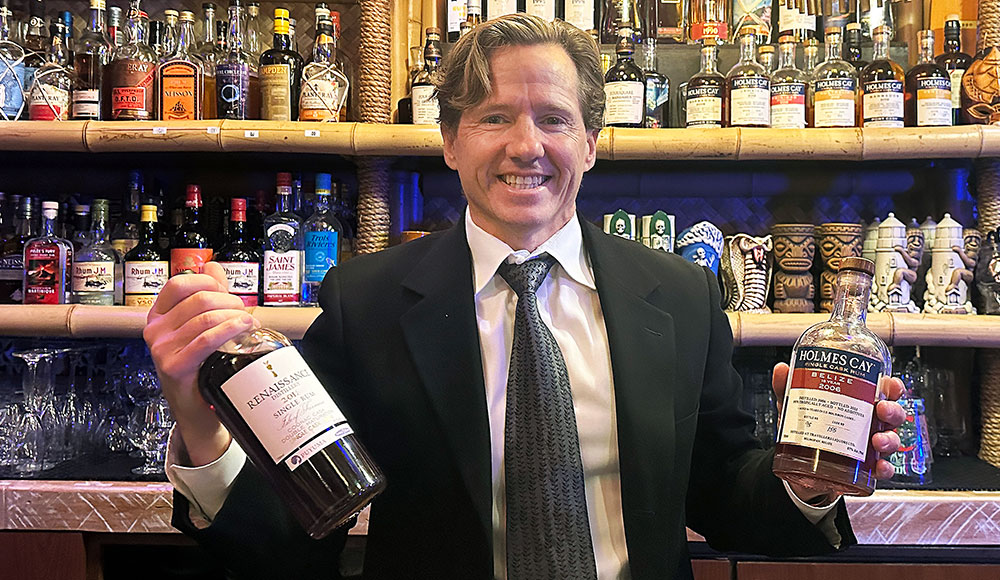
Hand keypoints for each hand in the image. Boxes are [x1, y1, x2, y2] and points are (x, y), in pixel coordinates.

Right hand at [144, 262, 257, 465]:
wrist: (195, 407)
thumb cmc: (198, 366)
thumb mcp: (198, 326)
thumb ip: (207, 294)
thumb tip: (213, 266)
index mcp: (158, 316)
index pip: (180, 284)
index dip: (208, 282)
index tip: (226, 292)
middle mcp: (155, 330)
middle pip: (199, 299)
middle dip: (230, 301)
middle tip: (244, 311)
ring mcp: (162, 349)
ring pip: (206, 318)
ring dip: (236, 316)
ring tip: (248, 323)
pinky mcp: (174, 366)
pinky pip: (206, 339)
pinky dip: (230, 330)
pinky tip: (244, 329)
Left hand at [771, 362, 905, 504]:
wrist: (798, 464)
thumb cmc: (807, 428)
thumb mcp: (796, 407)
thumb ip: (787, 388)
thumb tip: (781, 369)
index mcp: (859, 403)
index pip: (884, 391)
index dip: (893, 387)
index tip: (890, 384)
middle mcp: (870, 423)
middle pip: (893, 414)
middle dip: (893, 410)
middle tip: (881, 409)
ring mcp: (870, 446)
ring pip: (892, 440)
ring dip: (890, 439)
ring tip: (876, 440)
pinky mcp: (865, 469)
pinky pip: (883, 469)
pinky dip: (885, 468)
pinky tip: (878, 467)